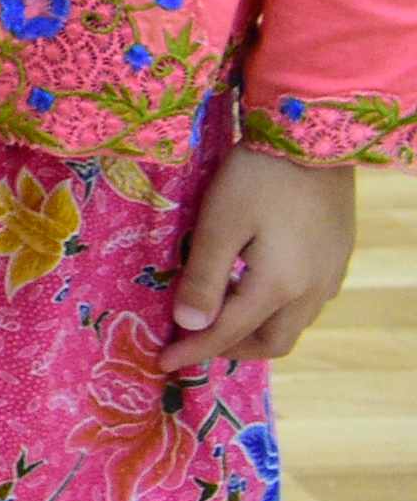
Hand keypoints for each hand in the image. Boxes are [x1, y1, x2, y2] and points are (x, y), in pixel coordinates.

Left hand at [164, 144, 355, 371]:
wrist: (315, 138)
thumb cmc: (258, 176)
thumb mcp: (220, 224)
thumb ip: (205, 278)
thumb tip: (188, 326)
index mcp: (279, 286)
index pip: (228, 334)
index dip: (194, 350)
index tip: (163, 362)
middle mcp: (312, 290)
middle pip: (271, 342)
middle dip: (230, 349)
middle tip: (193, 340)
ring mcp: (331, 275)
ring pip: (293, 324)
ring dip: (255, 330)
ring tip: (218, 317)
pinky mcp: (338, 257)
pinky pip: (307, 303)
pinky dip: (275, 310)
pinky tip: (254, 289)